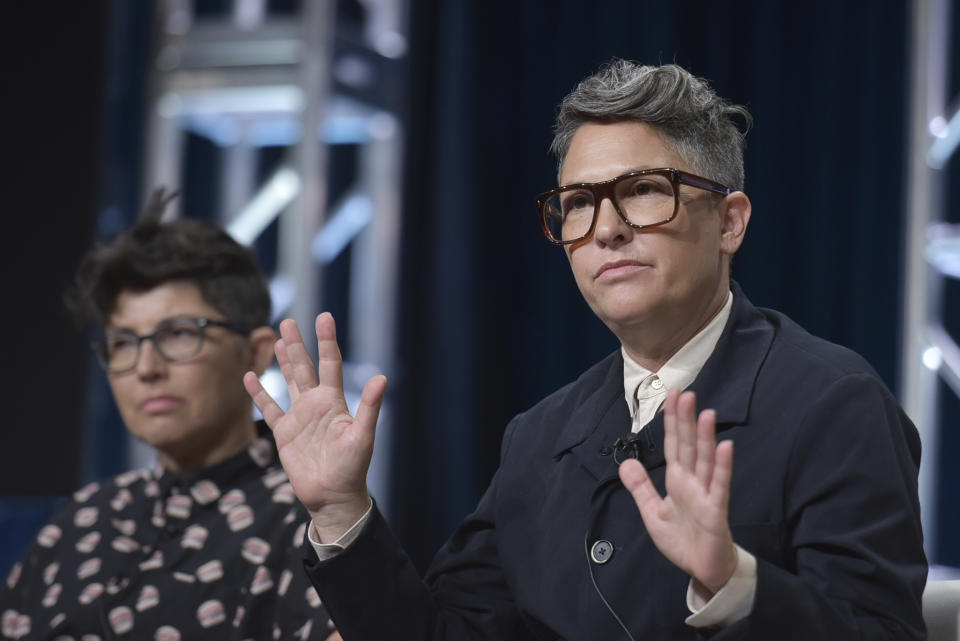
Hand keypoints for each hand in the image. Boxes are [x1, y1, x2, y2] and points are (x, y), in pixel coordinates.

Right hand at [243, 313, 385, 539]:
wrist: (333, 496)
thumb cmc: (352, 467)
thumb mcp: (363, 436)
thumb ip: (371, 407)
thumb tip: (383, 379)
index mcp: (335, 402)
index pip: (330, 363)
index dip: (327, 341)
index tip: (324, 317)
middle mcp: (316, 404)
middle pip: (305, 367)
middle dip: (297, 344)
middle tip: (289, 320)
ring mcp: (299, 417)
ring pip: (289, 382)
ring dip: (282, 361)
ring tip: (274, 338)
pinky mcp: (284, 434)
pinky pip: (269, 409)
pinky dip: (259, 394)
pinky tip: (249, 376)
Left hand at [618, 389, 736, 594]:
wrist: (702, 568)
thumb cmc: (682, 540)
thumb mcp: (653, 512)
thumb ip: (641, 487)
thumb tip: (625, 463)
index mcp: (677, 480)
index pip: (673, 444)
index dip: (671, 420)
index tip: (671, 395)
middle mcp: (693, 481)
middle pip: (688, 445)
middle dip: (686, 420)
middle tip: (685, 393)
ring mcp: (706, 493)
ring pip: (705, 459)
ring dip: (705, 437)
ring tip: (706, 412)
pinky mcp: (716, 510)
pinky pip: (719, 485)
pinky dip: (722, 466)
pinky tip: (725, 446)